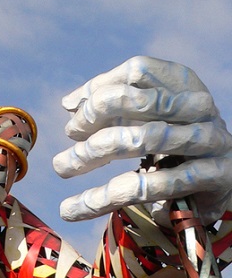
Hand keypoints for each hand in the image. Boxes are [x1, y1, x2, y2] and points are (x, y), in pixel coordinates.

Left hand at [53, 56, 231, 223]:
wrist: (223, 176)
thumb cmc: (173, 136)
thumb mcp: (146, 113)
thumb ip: (110, 103)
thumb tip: (69, 104)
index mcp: (184, 83)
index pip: (138, 70)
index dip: (100, 87)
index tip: (72, 114)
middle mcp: (200, 106)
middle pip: (139, 102)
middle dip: (94, 118)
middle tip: (69, 135)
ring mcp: (209, 140)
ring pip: (142, 140)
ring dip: (91, 154)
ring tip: (61, 166)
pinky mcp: (210, 177)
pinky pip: (149, 187)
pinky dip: (104, 197)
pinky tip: (73, 207)